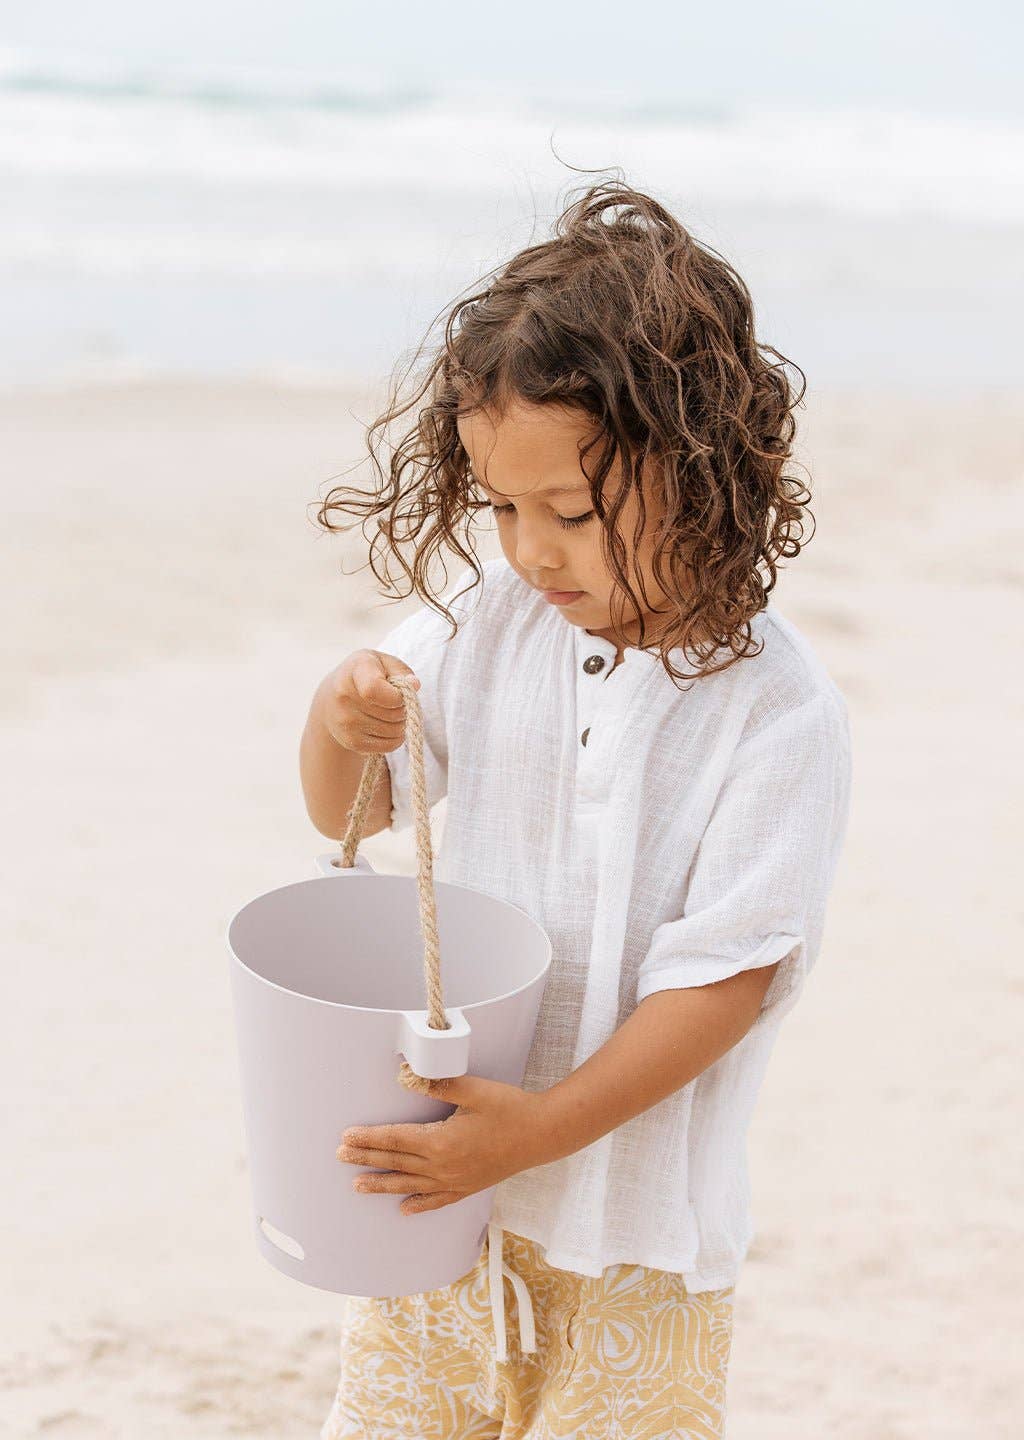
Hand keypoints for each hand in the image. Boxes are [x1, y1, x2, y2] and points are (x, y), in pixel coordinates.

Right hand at [317, 649, 420, 755]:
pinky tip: (386, 725)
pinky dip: (395, 737)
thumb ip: (402, 671)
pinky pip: (389, 745)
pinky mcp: (351, 742)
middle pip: (393, 713)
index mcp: (355, 671)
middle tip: (396, 701)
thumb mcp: (383, 662)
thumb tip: (414, 686)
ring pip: (394, 731)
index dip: (395, 696)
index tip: (399, 692)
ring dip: (401, 723)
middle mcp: (344, 697)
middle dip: (403, 708)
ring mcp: (345, 722)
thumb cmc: (366, 675)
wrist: (331, 699)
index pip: (373, 690)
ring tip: (390, 712)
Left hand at [336, 1074, 553, 1214]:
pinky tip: (404, 1210)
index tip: (346, 1137)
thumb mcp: (474, 1089)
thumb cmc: (509, 1107)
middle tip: (339, 1156)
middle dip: (365, 1158)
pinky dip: (418, 1205)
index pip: (394, 1140)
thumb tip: (406, 1076)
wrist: (542, 1134)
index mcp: (440, 1142)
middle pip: (395, 1162)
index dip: (368, 1138)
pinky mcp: (468, 1187)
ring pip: (409, 1185)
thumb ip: (438, 1084)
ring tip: (357, 1187)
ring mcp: (455, 1181)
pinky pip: (437, 1201)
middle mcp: (443, 1167)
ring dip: (381, 1185)